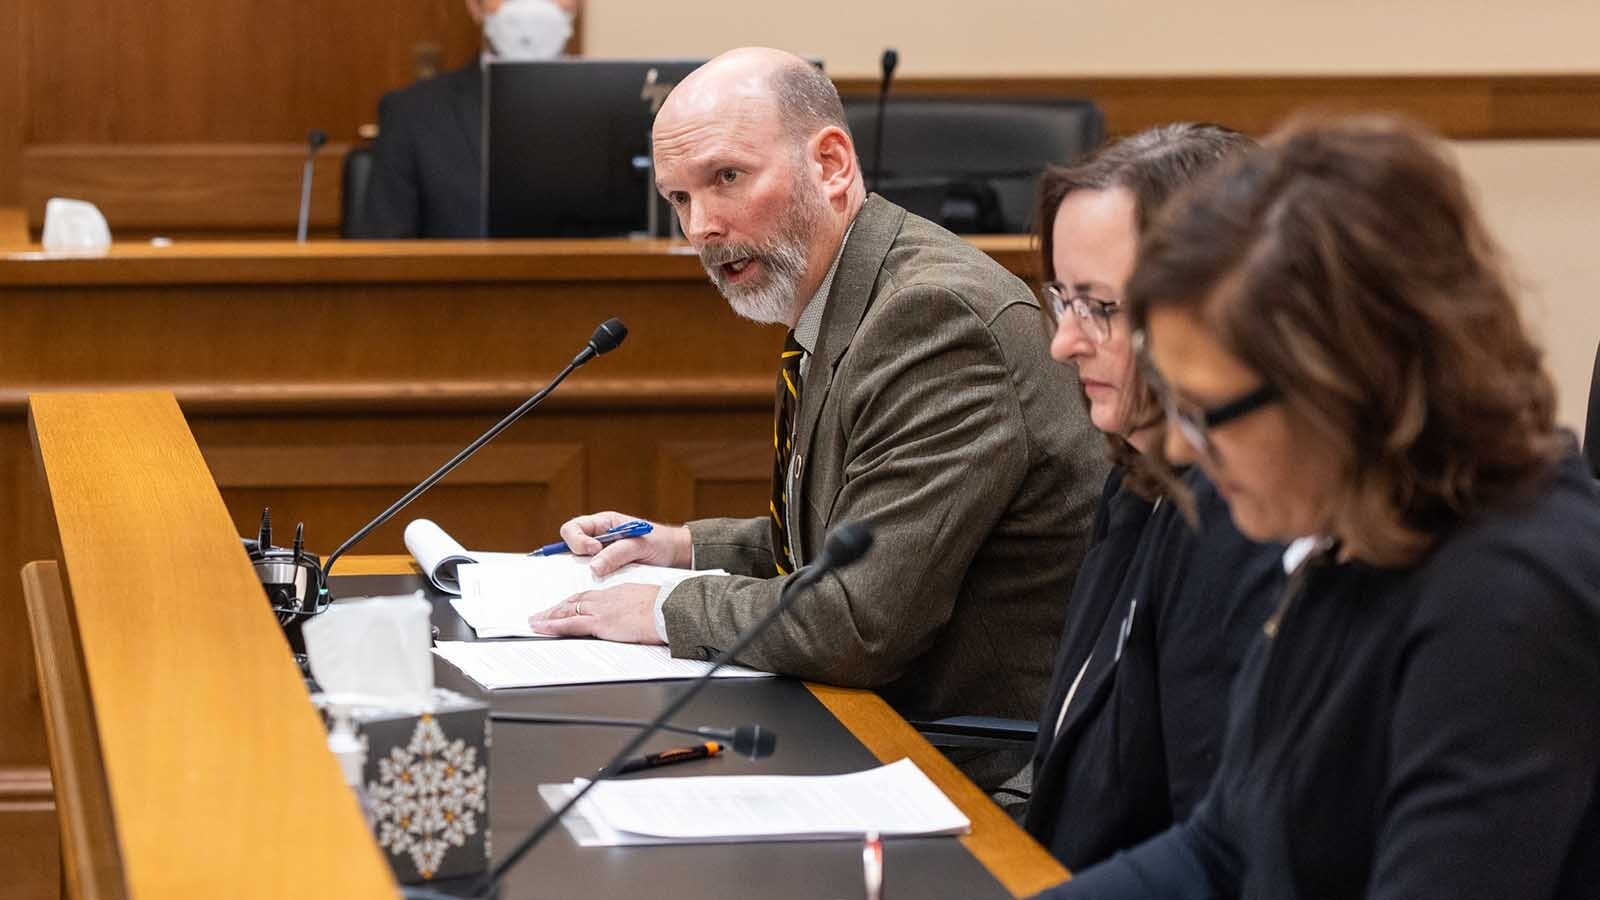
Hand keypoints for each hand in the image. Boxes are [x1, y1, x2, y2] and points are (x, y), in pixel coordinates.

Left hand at [528, 582, 662, 643]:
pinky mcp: (600, 623)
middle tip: (542, 613)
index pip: (590, 595)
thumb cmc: (666, 607)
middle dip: (557, 607)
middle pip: (575, 600)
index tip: (565, 604)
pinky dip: (554, 625)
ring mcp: (602, 609)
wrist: (669, 609)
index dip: (575, 600)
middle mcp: (606, 597)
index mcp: (619, 592)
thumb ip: (637, 607)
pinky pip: (571, 624)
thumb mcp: (650, 602)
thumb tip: (637, 616)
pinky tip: (542, 628)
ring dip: (550, 616)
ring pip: (568, 610)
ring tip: (535, 622)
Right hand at [558, 510, 691, 576]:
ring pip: (578, 564)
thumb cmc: (659, 542)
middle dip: (576, 557)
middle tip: (595, 566)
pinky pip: (591, 576)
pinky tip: (603, 585)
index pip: (574, 528)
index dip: (577, 540)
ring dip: (584, 571)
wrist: (675, 555)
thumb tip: (593, 568)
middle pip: (570, 546)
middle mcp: (597, 538)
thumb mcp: (640, 545)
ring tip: (601, 576)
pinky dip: (593, 581)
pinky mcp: (606, 571)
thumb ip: (617, 553)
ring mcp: (600, 555)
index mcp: (603, 524)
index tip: (594, 550)